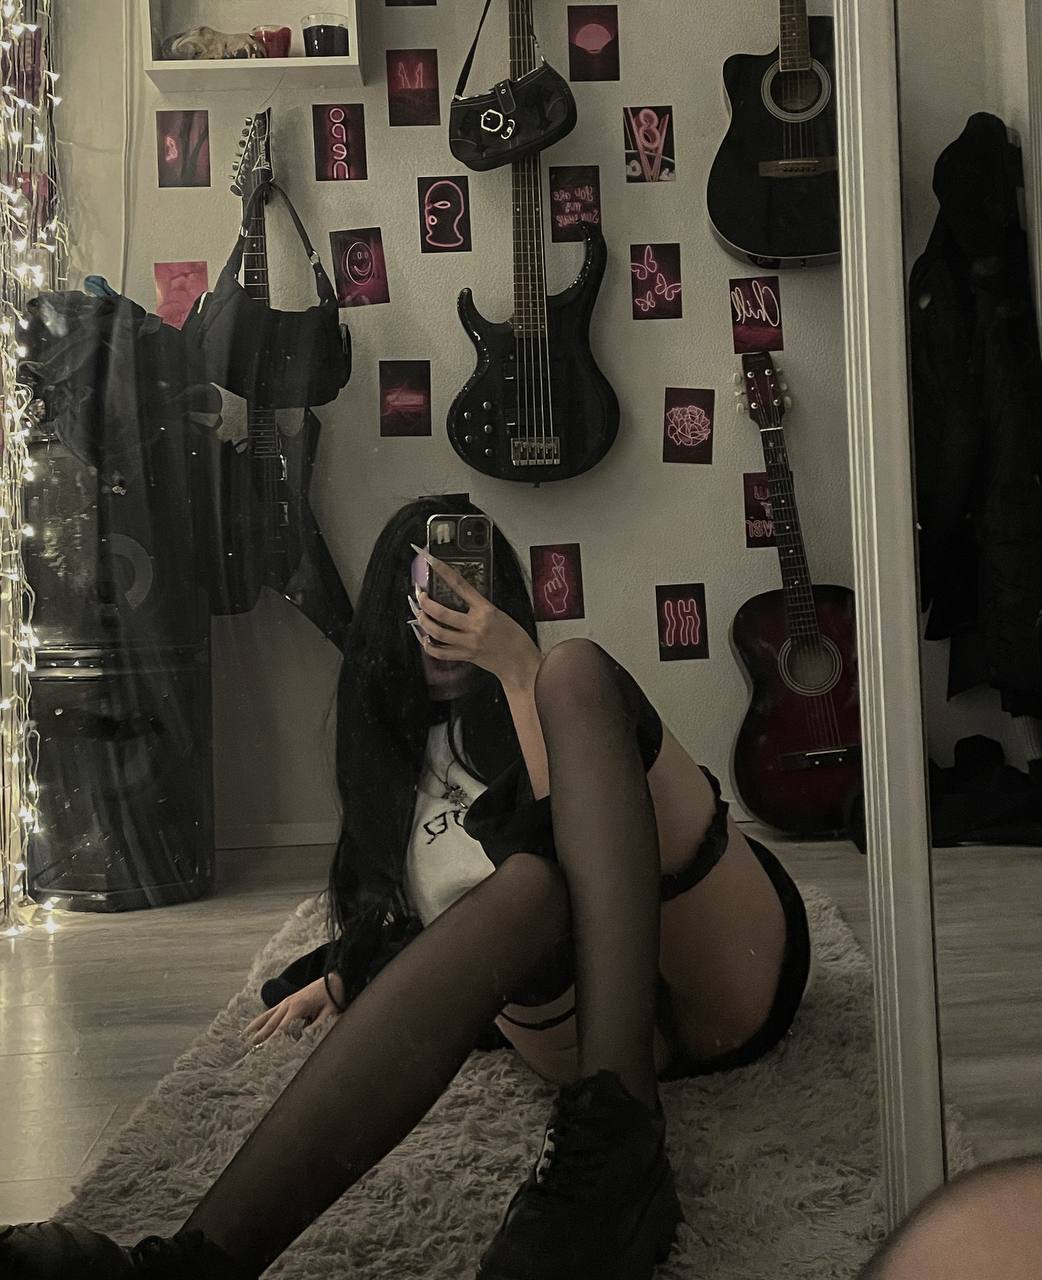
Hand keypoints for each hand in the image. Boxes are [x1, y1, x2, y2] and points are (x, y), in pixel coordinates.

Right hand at [242, 973, 344, 1047]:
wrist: (334, 979)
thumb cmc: (334, 997)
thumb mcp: (330, 1013)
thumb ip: (318, 1026)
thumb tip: (305, 1038)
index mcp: (298, 1007)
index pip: (282, 1028)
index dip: (273, 1041)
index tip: (264, 1052)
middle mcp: (288, 1003)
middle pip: (271, 1024)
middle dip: (261, 1038)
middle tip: (249, 1052)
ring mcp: (285, 1001)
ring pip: (267, 1018)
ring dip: (256, 1030)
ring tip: (244, 1041)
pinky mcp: (286, 1001)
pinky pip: (269, 1012)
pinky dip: (258, 1021)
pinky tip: (249, 1028)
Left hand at [409, 544, 541, 690]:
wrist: (521, 663)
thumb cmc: (515, 638)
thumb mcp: (500, 615)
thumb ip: (480, 608)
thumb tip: (459, 600)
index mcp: (486, 610)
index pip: (461, 586)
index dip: (444, 572)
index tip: (431, 560)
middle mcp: (476, 626)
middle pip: (442, 613)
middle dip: (425, 603)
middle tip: (419, 596)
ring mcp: (469, 643)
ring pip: (437, 633)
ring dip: (424, 622)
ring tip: (420, 615)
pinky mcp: (466, 656)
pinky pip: (441, 652)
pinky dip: (429, 646)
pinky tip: (425, 638)